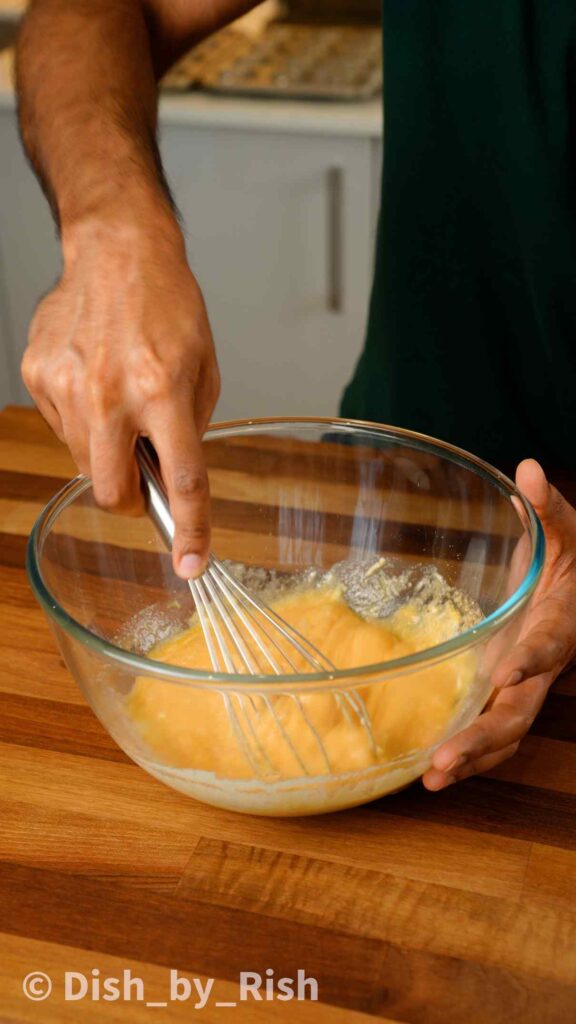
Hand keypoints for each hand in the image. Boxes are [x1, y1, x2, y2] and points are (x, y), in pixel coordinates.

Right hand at [21, 213, 219, 578]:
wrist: (117, 252)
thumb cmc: (168, 306)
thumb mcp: (204, 368)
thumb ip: (189, 427)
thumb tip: (171, 476)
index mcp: (162, 390)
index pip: (181, 479)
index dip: (190, 530)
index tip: (191, 563)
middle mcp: (110, 393)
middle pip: (113, 492)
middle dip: (131, 501)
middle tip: (143, 479)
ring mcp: (67, 385)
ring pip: (85, 463)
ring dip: (107, 454)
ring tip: (120, 406)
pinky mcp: (39, 375)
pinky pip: (62, 428)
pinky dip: (82, 422)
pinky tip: (94, 383)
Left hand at [423, 459, 575, 790]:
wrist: (571, 585)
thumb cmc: (568, 554)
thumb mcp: (563, 527)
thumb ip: (549, 505)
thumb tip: (529, 469)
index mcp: (561, 622)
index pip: (551, 643)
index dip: (534, 658)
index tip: (510, 670)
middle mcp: (541, 663)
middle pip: (520, 708)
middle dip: (484, 736)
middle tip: (445, 758)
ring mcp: (520, 682)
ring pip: (503, 730)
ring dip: (470, 757)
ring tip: (430, 777)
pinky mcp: (499, 688)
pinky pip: (486, 726)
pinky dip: (463, 750)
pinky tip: (426, 768)